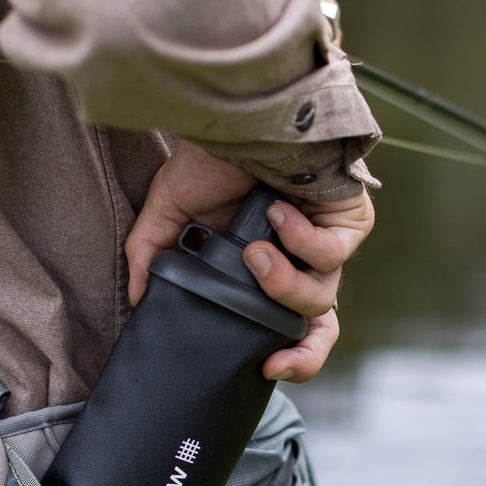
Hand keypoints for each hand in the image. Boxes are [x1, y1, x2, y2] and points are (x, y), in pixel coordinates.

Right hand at [124, 141, 374, 382]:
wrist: (239, 115)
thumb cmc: (210, 157)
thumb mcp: (170, 211)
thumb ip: (151, 255)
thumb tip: (137, 301)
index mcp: (263, 268)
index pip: (286, 325)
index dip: (289, 358)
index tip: (268, 370)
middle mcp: (297, 261)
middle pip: (318, 327)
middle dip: (305, 353)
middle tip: (277, 359)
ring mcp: (326, 241)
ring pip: (320, 296)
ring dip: (282, 283)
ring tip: (252, 253)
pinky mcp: (348, 220)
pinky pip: (331, 253)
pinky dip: (300, 239)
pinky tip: (277, 213)